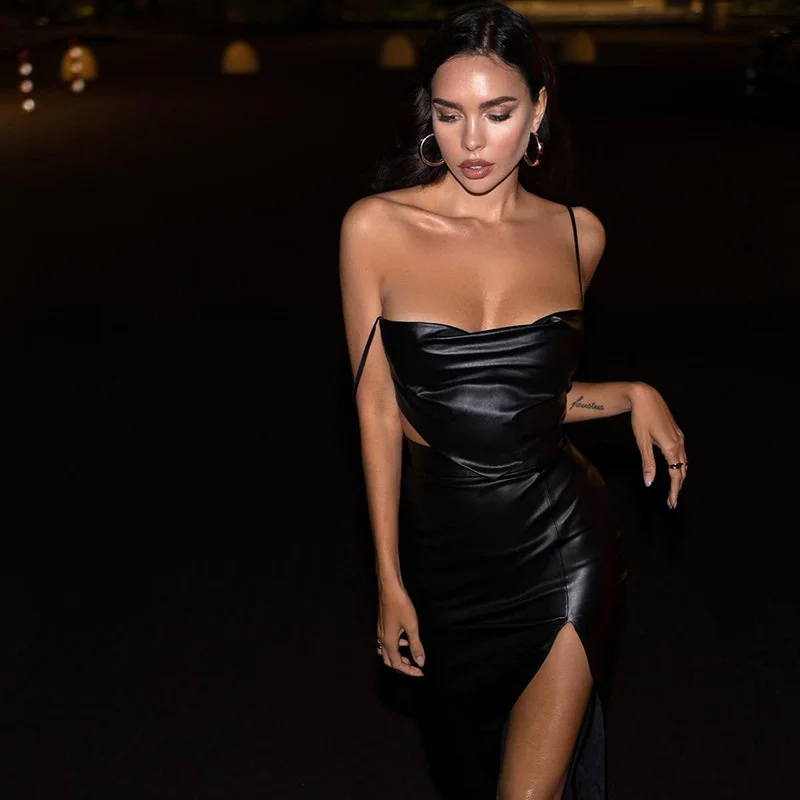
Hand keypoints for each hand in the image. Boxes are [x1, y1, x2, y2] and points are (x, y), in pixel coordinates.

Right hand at [376, 584, 424, 675]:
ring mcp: (380, 632)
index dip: (409, 671)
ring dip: (398, 657)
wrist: (390, 588)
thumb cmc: (401, 606)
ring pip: (387, 652)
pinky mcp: (382, 625)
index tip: (421, 672)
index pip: (397, 664)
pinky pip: (387, 642)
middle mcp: (382, 640)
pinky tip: (404, 639)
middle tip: (414, 667)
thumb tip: (420, 662)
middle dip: (402, 666)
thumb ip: (416, 646)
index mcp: (389, 642)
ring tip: (410, 657)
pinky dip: (396, 646)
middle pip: (389, 661)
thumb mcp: (412, 627)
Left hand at [629, 382, 687, 508]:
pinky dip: (679, 465)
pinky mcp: (677, 433)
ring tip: (673, 489)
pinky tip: (674, 468)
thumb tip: (649, 482)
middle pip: (682, 470)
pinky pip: (681, 453)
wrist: (645, 397)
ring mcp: (679, 437)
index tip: (671, 503)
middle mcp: (679, 443)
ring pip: (684, 462)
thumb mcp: (642, 442)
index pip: (676, 475)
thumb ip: (648, 463)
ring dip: (679, 476)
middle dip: (677, 487)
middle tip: (671, 502)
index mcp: (671, 447)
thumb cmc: (641, 418)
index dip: (674, 491)